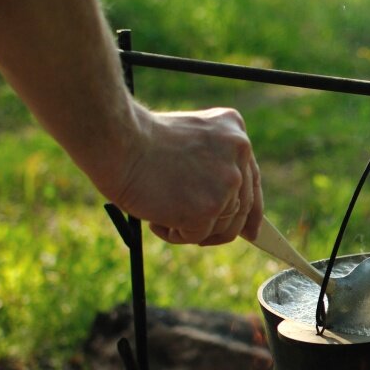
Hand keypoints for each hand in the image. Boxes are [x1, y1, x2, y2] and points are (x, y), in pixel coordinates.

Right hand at [104, 105, 263, 245]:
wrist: (117, 140)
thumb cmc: (141, 139)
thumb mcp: (192, 141)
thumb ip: (216, 164)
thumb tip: (229, 206)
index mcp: (236, 134)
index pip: (252, 182)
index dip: (252, 211)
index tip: (252, 232)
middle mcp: (239, 156)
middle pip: (240, 209)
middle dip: (217, 226)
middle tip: (194, 231)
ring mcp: (226, 183)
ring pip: (220, 227)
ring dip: (190, 226)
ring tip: (161, 207)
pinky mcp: (208, 208)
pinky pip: (196, 235)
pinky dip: (173, 233)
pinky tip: (155, 215)